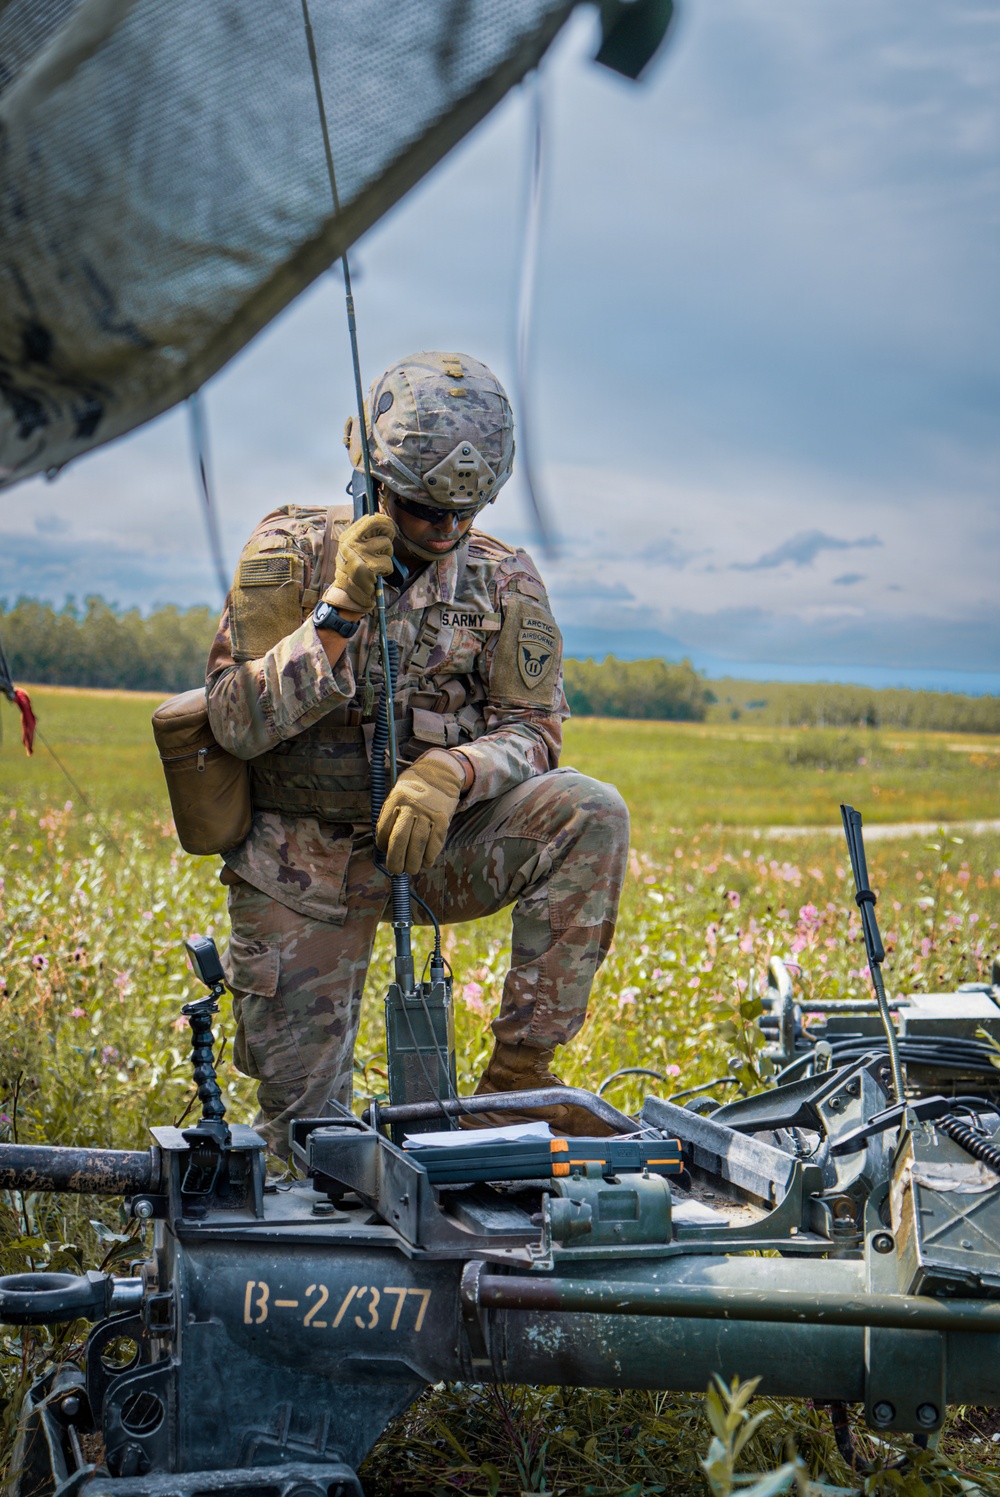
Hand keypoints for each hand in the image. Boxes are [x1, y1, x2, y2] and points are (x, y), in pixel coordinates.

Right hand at [323, 514, 395, 613]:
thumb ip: (365, 535)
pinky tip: (377, 575)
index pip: (370, 519)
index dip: (384, 521)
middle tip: (388, 542)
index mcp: (348, 537)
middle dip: (389, 532)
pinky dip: (386, 570)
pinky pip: (388, 563)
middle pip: (380, 525)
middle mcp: (352, 543)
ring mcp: (360, 554)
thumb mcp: (353, 550)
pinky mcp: (368, 567)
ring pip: (387, 545)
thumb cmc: (354, 571)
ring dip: (387, 556)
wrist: (347, 594)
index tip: (389, 527)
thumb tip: (382, 516)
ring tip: (377, 565)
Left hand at [376, 749, 465, 875]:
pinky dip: (430, 856)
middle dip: (395, 860)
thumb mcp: (398, 793)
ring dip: (413, 862)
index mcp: (395, 800)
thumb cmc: (415, 788)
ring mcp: (427, 814)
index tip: (385, 850)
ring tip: (411, 870)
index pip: (383, 829)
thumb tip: (386, 845)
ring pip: (417, 844)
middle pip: (399, 839)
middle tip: (395, 870)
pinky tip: (426, 862)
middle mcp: (410, 807)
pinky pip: (435, 842)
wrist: (440, 773)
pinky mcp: (442, 819)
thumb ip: (392, 815)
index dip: (382, 844)